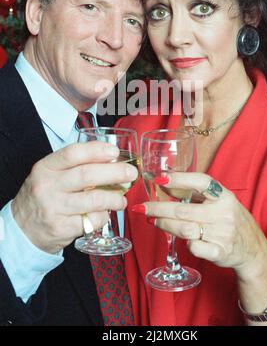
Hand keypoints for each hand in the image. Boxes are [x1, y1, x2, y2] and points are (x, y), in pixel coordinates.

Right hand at [12, 141, 137, 253]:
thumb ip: (75, 166)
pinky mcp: (62, 228)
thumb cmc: (43, 197)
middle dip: (115, 173)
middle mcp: (48, 186)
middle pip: (87, 175)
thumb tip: (111, 160)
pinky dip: (103, 216)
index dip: (97, 151)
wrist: (22, 229)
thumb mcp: (51, 175)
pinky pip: (91, 220)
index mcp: (46, 168)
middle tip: (131, 174)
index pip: (73, 153)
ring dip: (114, 198)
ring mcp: (54, 208)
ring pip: (93, 200)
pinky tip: (104, 214)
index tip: (114, 153)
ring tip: (122, 199)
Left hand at [142, 172, 266, 279]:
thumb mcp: (219, 201)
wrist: (253, 250)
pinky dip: (184, 243)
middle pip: (184, 209)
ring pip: (184, 229)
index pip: (201, 182)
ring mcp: (223, 233)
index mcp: (224, 196)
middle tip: (143, 208)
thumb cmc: (229, 220)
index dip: (179, 179)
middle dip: (158, 208)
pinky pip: (194, 247)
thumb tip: (164, 183)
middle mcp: (224, 212)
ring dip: (164, 224)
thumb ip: (195, 193)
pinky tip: (178, 239)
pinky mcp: (220, 252)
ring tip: (153, 221)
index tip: (159, 179)